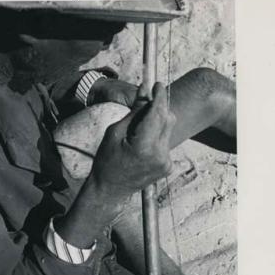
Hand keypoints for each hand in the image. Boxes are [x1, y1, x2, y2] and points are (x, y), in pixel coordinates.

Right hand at [90, 82, 175, 198]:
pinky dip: (157, 136)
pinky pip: (166, 141)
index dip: (159, 96)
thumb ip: (134, 112)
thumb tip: (145, 92)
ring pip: (168, 129)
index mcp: (145, 147)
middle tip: (144, 104)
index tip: (158, 84)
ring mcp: (165, 162)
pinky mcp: (167, 166)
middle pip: (167, 119)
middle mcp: (160, 155)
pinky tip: (142, 143)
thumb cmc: (107, 161)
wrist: (109, 189)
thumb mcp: (114, 132)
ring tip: (138, 129)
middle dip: (158, 107)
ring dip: (157, 122)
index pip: (158, 114)